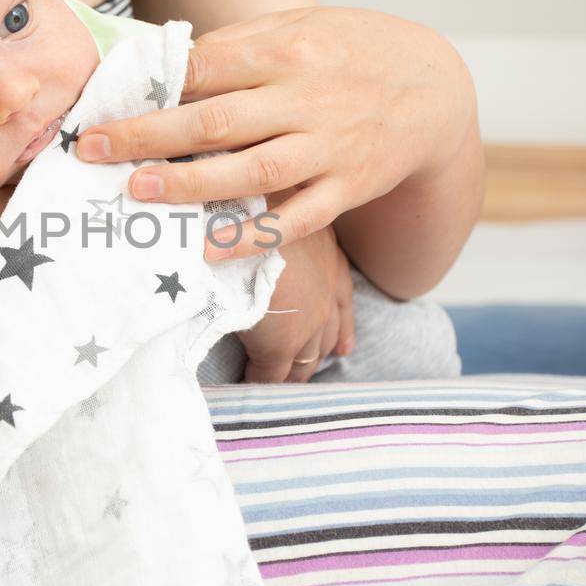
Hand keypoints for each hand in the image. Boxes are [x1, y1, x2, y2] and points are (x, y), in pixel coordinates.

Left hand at [75, 7, 473, 257]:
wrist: (437, 89)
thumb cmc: (352, 51)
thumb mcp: (302, 24)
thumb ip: (238, 45)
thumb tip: (166, 63)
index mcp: (288, 51)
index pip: (206, 68)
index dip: (150, 87)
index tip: (102, 103)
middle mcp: (307, 99)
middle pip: (216, 122)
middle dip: (147, 137)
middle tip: (93, 151)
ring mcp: (329, 148)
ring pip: (252, 173)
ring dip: (190, 187)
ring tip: (137, 192)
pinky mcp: (347, 188)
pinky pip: (296, 219)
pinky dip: (252, 236)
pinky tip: (206, 248)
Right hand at [237, 214, 354, 381]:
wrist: (240, 223)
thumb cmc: (247, 201)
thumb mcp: (268, 204)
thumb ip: (268, 219)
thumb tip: (252, 212)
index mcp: (324, 252)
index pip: (340, 293)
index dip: (343, 323)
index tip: (344, 346)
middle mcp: (325, 288)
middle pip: (328, 332)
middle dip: (319, 351)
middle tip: (307, 368)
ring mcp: (308, 319)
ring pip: (306, 359)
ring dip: (292, 370)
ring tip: (276, 381)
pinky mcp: (281, 344)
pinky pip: (271, 375)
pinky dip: (261, 381)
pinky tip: (248, 383)